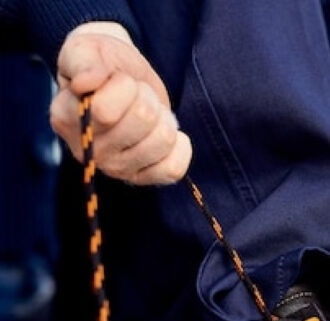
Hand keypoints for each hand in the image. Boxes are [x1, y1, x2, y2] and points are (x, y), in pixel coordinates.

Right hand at [49, 22, 191, 185]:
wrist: (121, 79)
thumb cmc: (101, 64)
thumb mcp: (86, 50)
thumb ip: (82, 62)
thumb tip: (85, 84)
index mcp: (66, 118)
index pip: (106, 110)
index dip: (123, 85)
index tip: (117, 78)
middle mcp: (89, 152)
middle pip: (143, 119)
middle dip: (146, 96)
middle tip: (137, 93)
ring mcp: (116, 169)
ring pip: (164, 140)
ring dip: (164, 117)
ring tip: (149, 111)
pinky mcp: (143, 178)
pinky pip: (174, 169)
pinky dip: (180, 146)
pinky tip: (164, 132)